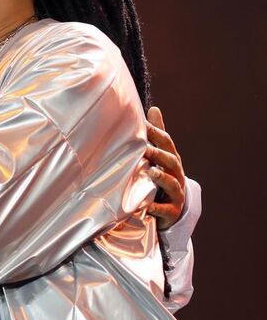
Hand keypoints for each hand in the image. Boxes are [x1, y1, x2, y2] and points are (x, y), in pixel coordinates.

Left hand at [144, 106, 185, 230]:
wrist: (172, 211)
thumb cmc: (161, 178)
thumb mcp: (160, 156)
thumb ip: (157, 135)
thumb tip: (154, 108)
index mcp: (172, 160)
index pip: (167, 143)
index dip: (156, 133)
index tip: (143, 123)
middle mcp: (176, 175)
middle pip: (171, 162)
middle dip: (159, 154)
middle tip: (144, 148)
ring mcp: (176, 194)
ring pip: (172, 184)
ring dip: (161, 177)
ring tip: (150, 172)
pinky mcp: (172, 211)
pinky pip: (165, 209)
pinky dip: (156, 207)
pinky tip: (146, 206)